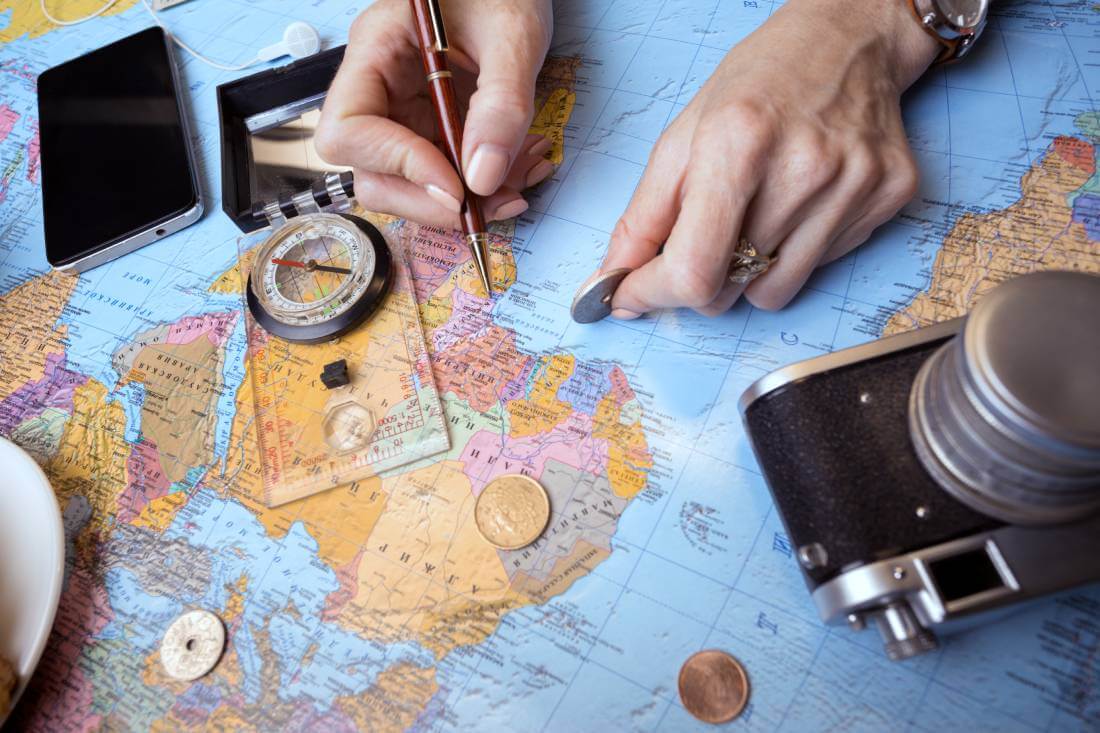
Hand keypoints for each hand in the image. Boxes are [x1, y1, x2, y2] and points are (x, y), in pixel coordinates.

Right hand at [316, 0, 553, 227]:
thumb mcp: (513, 35)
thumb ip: (502, 103)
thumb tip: (482, 177)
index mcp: (377, 49)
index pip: (349, 130)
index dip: (397, 166)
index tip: (455, 186)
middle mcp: (380, 87)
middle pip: (372, 171)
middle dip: (430, 201)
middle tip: (488, 206)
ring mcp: (404, 110)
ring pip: (410, 184)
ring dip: (464, 200)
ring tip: (518, 186)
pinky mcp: (432, 126)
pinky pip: (446, 173)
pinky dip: (483, 184)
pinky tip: (519, 170)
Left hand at [594, 0, 939, 317]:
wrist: (851, 40)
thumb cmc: (759, 83)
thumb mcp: (682, 137)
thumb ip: (643, 217)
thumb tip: (614, 282)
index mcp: (738, 145)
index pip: (693, 269)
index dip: (652, 295)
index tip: (629, 296)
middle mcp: (804, 169)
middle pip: (728, 289)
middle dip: (698, 278)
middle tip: (702, 236)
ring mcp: (854, 186)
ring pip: (772, 293)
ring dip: (748, 272)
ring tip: (758, 212)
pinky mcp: (888, 197)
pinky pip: (819, 270)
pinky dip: (796, 252)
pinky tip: (801, 201)